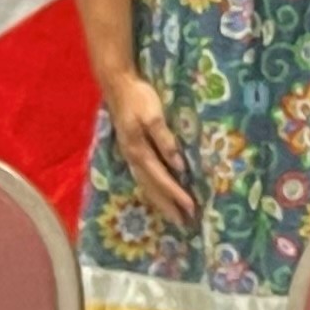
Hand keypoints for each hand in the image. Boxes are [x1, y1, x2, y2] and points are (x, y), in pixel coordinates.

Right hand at [108, 72, 195, 222]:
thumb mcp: (154, 117)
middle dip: (168, 206)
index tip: (191, 208)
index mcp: (138, 151)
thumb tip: (178, 166)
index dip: (176, 194)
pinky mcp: (132, 150)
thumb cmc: (139, 99)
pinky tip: (160, 194)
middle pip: (152, 188)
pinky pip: (144, 176)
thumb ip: (165, 141)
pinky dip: (153, 189)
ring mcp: (131, 155)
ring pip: (146, 185)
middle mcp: (133, 157)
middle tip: (184, 224)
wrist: (118, 86)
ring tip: (174, 216)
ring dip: (161, 201)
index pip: (161, 179)